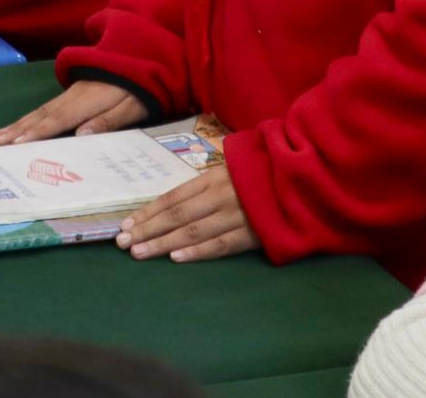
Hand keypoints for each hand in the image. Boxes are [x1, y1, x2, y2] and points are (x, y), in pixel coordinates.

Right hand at [0, 79, 148, 144]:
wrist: (145, 52)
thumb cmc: (144, 86)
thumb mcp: (135, 105)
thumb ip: (109, 120)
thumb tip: (81, 135)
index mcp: (90, 98)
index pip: (59, 118)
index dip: (38, 132)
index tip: (17, 144)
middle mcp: (76, 93)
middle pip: (44, 114)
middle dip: (20, 129)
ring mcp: (72, 90)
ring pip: (42, 109)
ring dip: (20, 123)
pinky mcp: (73, 91)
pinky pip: (47, 106)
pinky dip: (30, 116)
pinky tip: (20, 124)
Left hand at [117, 158, 256, 262]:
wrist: (302, 178)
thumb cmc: (262, 171)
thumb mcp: (232, 167)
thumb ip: (206, 182)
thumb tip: (173, 200)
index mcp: (214, 177)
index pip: (174, 197)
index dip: (149, 211)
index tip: (127, 224)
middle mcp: (220, 195)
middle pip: (177, 215)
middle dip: (148, 230)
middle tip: (123, 243)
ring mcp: (236, 214)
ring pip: (194, 231)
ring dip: (165, 243)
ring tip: (140, 253)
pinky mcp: (253, 232)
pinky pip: (222, 244)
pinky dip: (199, 252)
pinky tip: (177, 259)